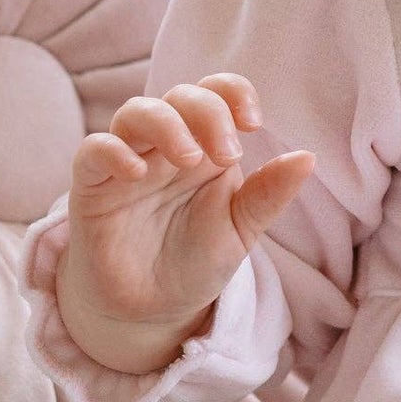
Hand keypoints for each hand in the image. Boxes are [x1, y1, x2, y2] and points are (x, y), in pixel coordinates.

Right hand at [54, 73, 314, 372]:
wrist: (154, 308)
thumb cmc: (197, 259)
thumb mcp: (241, 228)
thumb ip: (269, 194)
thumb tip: (308, 157)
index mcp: (207, 148)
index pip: (216, 93)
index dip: (234, 93)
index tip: (253, 122)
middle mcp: (166, 147)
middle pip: (180, 96)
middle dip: (207, 112)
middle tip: (226, 155)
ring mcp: (128, 163)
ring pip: (135, 112)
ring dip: (166, 125)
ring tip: (189, 159)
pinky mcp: (92, 187)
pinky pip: (93, 151)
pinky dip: (113, 152)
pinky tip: (138, 173)